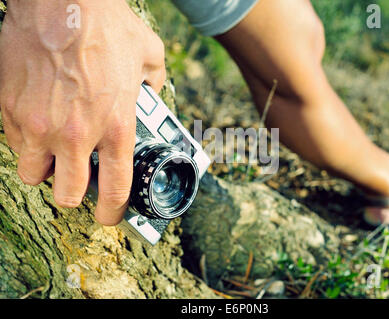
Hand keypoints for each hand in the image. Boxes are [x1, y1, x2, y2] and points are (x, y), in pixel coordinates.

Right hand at [0, 0, 165, 224]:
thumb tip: (151, 96)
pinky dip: (27, 141)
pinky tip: (40, 122)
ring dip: (47, 169)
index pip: (115, 190)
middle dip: (75, 193)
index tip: (111, 216)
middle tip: (80, 179)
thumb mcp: (149, 57)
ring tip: (57, 150)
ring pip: (33, 175)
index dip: (113, 212)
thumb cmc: (106, 25)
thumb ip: (154, 86)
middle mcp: (76, 134)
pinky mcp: (10, 110)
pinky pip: (14, 144)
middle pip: (68, 195)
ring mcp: (38, 125)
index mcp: (115, 126)